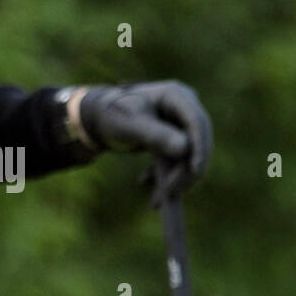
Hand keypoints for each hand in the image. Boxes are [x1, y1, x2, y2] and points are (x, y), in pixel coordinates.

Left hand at [78, 81, 211, 200]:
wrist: (96, 117)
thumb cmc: (110, 114)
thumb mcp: (130, 125)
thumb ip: (155, 135)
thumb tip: (185, 149)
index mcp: (177, 95)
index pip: (197, 122)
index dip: (199, 147)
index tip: (195, 172)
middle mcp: (184, 107)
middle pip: (197, 141)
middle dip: (185, 171)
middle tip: (170, 194)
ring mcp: (181, 123)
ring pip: (189, 155)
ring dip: (175, 178)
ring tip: (155, 200)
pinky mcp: (176, 137)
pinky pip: (179, 159)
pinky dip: (166, 175)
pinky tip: (146, 183)